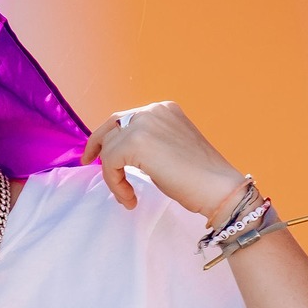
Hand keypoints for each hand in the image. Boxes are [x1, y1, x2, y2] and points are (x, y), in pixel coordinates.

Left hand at [79, 101, 247, 220]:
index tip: (96, 153)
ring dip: (112, 175)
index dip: (107, 136)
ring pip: (108, 148)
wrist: (218, 188)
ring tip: (127, 196)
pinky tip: (130, 198)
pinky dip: (115, 183)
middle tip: (88, 162)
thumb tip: (115, 150)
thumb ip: (145, 142)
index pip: (125, 119)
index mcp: (163, 109)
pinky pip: (109, 163)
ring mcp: (144, 123)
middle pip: (110, 126)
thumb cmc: (197, 177)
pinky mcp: (135, 141)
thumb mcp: (167, 149)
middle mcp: (153, 110)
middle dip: (97, 145)